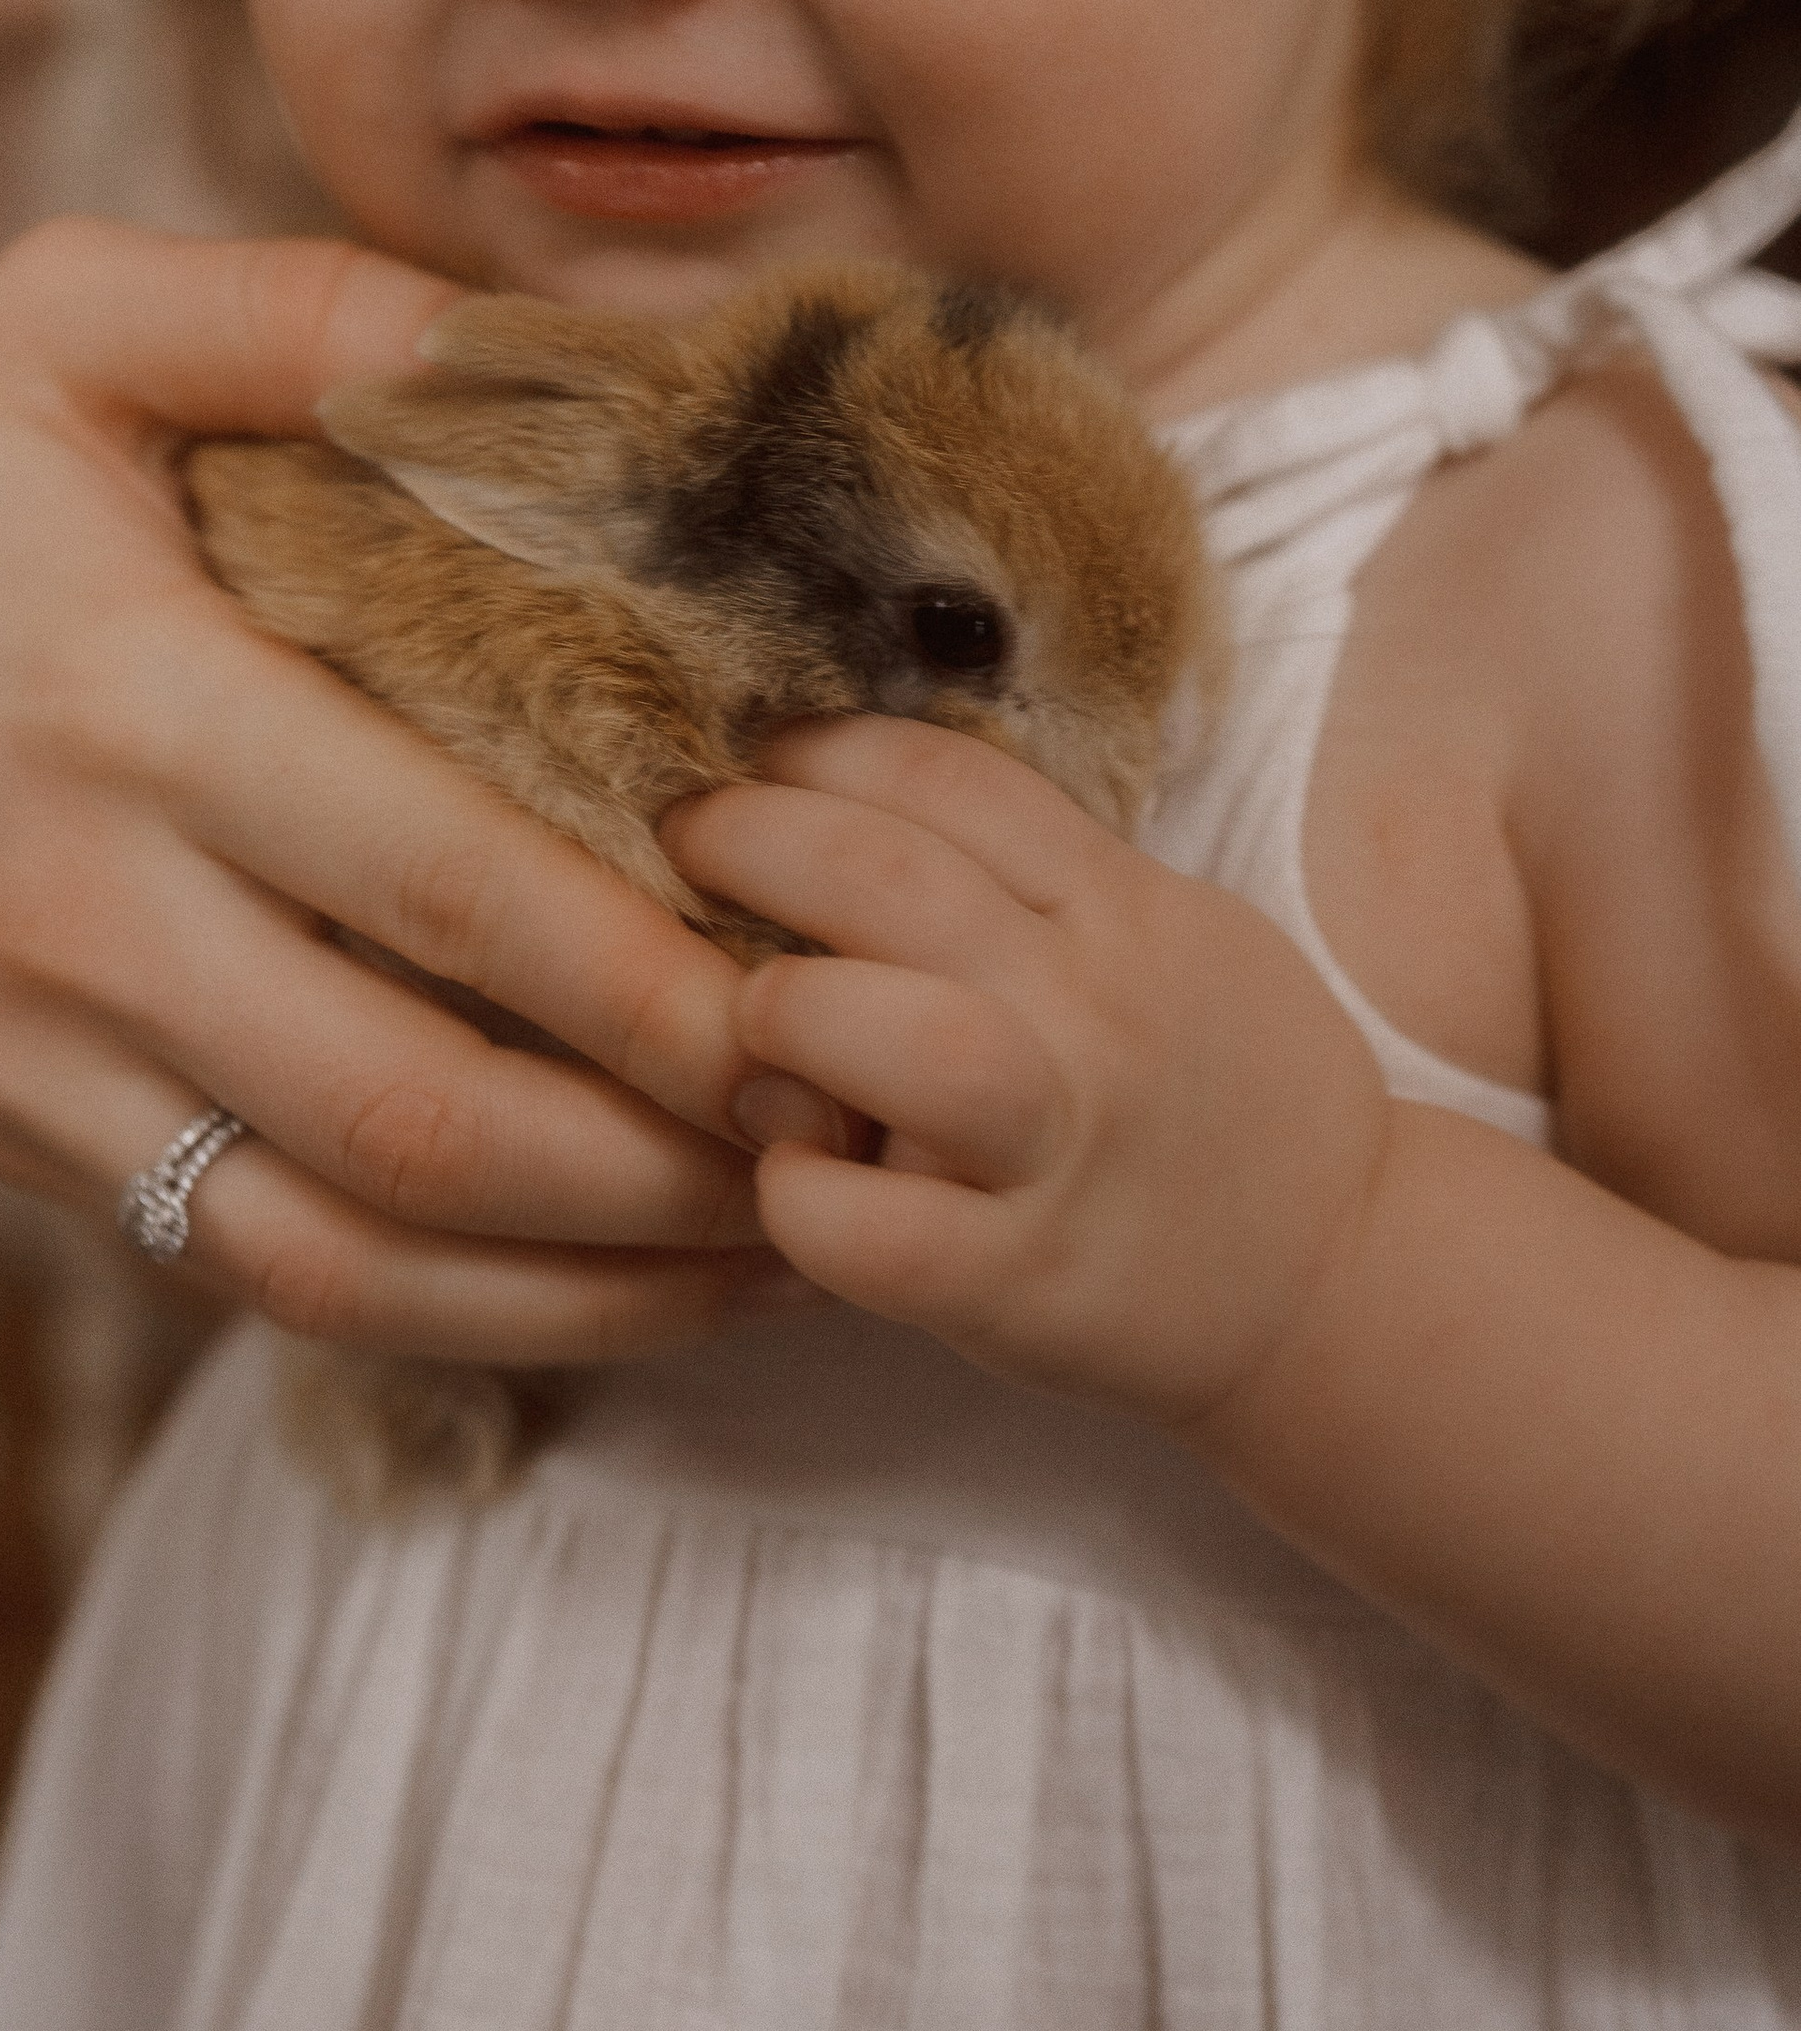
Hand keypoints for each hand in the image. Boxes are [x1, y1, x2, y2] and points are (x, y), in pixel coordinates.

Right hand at [0, 225, 785, 1368]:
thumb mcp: (51, 320)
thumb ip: (303, 309)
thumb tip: (565, 338)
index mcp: (124, 699)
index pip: (434, 875)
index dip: (643, 970)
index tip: (808, 990)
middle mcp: (79, 912)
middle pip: (414, 1113)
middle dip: (658, 1165)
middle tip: (835, 1139)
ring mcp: (35, 1061)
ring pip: (338, 1251)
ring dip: (574, 1287)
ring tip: (758, 1257)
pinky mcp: (14, 1145)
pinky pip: (245, 1272)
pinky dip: (433, 1306)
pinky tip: (577, 1280)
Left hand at [668, 717, 1395, 1422]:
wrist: (1342, 1279)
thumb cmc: (1219, 1090)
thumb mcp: (1167, 934)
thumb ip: (1039, 870)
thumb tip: (863, 787)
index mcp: (1121, 910)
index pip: (948, 778)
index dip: (822, 747)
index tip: (755, 756)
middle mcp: (1090, 1011)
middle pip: (893, 879)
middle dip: (754, 838)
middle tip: (688, 842)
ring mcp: (1056, 1150)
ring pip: (900, 1040)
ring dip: (786, 1011)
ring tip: (751, 1022)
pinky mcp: (1022, 1284)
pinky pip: (878, 1235)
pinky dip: (800, 1199)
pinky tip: (786, 1176)